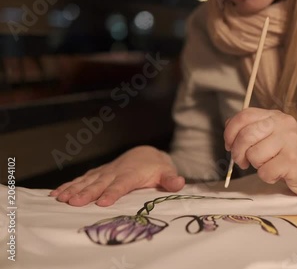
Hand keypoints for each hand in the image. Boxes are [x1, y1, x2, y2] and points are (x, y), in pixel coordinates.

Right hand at [50, 146, 184, 206]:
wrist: (147, 154)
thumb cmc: (157, 167)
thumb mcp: (167, 172)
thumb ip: (171, 179)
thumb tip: (180, 182)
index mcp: (132, 174)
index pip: (121, 185)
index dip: (112, 193)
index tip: (102, 202)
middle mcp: (116, 172)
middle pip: (100, 183)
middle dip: (86, 193)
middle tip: (73, 203)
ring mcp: (105, 171)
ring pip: (87, 180)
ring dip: (73, 189)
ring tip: (60, 199)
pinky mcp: (99, 173)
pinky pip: (82, 179)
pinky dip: (69, 185)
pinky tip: (56, 193)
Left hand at [224, 108, 296, 195]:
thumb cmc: (290, 156)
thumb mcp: (272, 136)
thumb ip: (253, 130)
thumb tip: (229, 130)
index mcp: (275, 116)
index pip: (244, 116)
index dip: (230, 132)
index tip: (229, 145)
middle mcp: (283, 124)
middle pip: (245, 135)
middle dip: (238, 153)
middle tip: (243, 162)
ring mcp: (290, 141)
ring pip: (253, 155)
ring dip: (257, 166)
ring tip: (269, 166)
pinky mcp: (293, 160)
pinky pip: (265, 171)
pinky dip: (267, 177)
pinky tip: (279, 174)